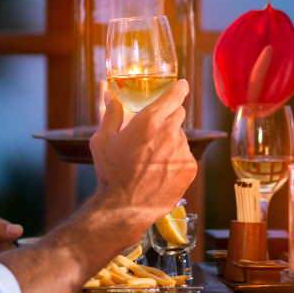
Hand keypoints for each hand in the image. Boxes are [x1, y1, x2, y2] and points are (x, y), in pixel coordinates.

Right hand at [89, 79, 196, 235]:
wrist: (125, 207)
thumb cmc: (111, 173)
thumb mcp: (103, 140)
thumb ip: (111, 113)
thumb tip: (110, 95)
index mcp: (150, 120)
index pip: (174, 94)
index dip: (179, 88)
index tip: (182, 85)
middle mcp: (170, 132)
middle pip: (179, 113)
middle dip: (168, 117)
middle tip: (153, 132)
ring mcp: (182, 150)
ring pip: (180, 136)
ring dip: (170, 140)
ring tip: (151, 158)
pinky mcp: (190, 168)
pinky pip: (185, 155)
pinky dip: (176, 158)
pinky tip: (160, 170)